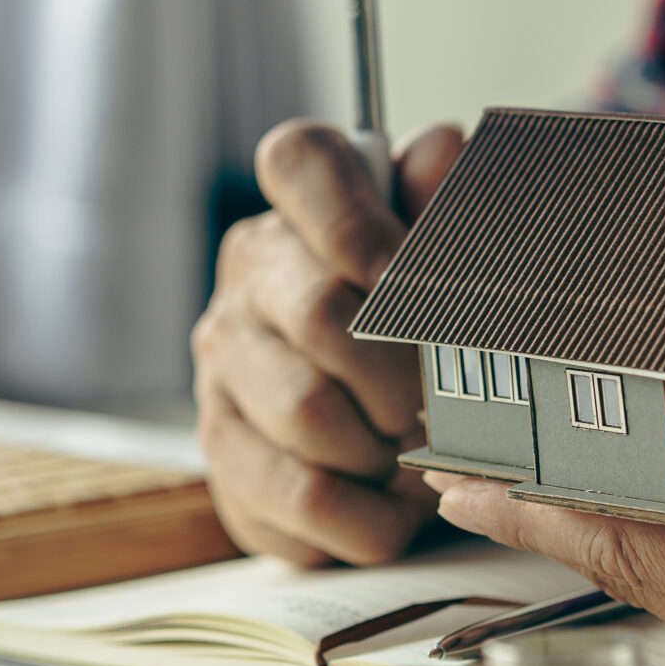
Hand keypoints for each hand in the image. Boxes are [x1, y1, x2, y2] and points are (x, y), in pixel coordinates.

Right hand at [195, 119, 464, 566]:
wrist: (373, 439)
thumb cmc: (407, 336)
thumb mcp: (435, 263)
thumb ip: (441, 203)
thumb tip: (436, 148)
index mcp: (293, 218)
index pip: (299, 160)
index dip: (357, 211)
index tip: (406, 273)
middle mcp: (244, 289)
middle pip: (322, 310)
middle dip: (404, 368)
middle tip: (442, 398)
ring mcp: (222, 377)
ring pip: (309, 415)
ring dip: (387, 448)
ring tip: (415, 454)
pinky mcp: (228, 463)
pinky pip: (301, 499)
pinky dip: (367, 517)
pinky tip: (389, 506)